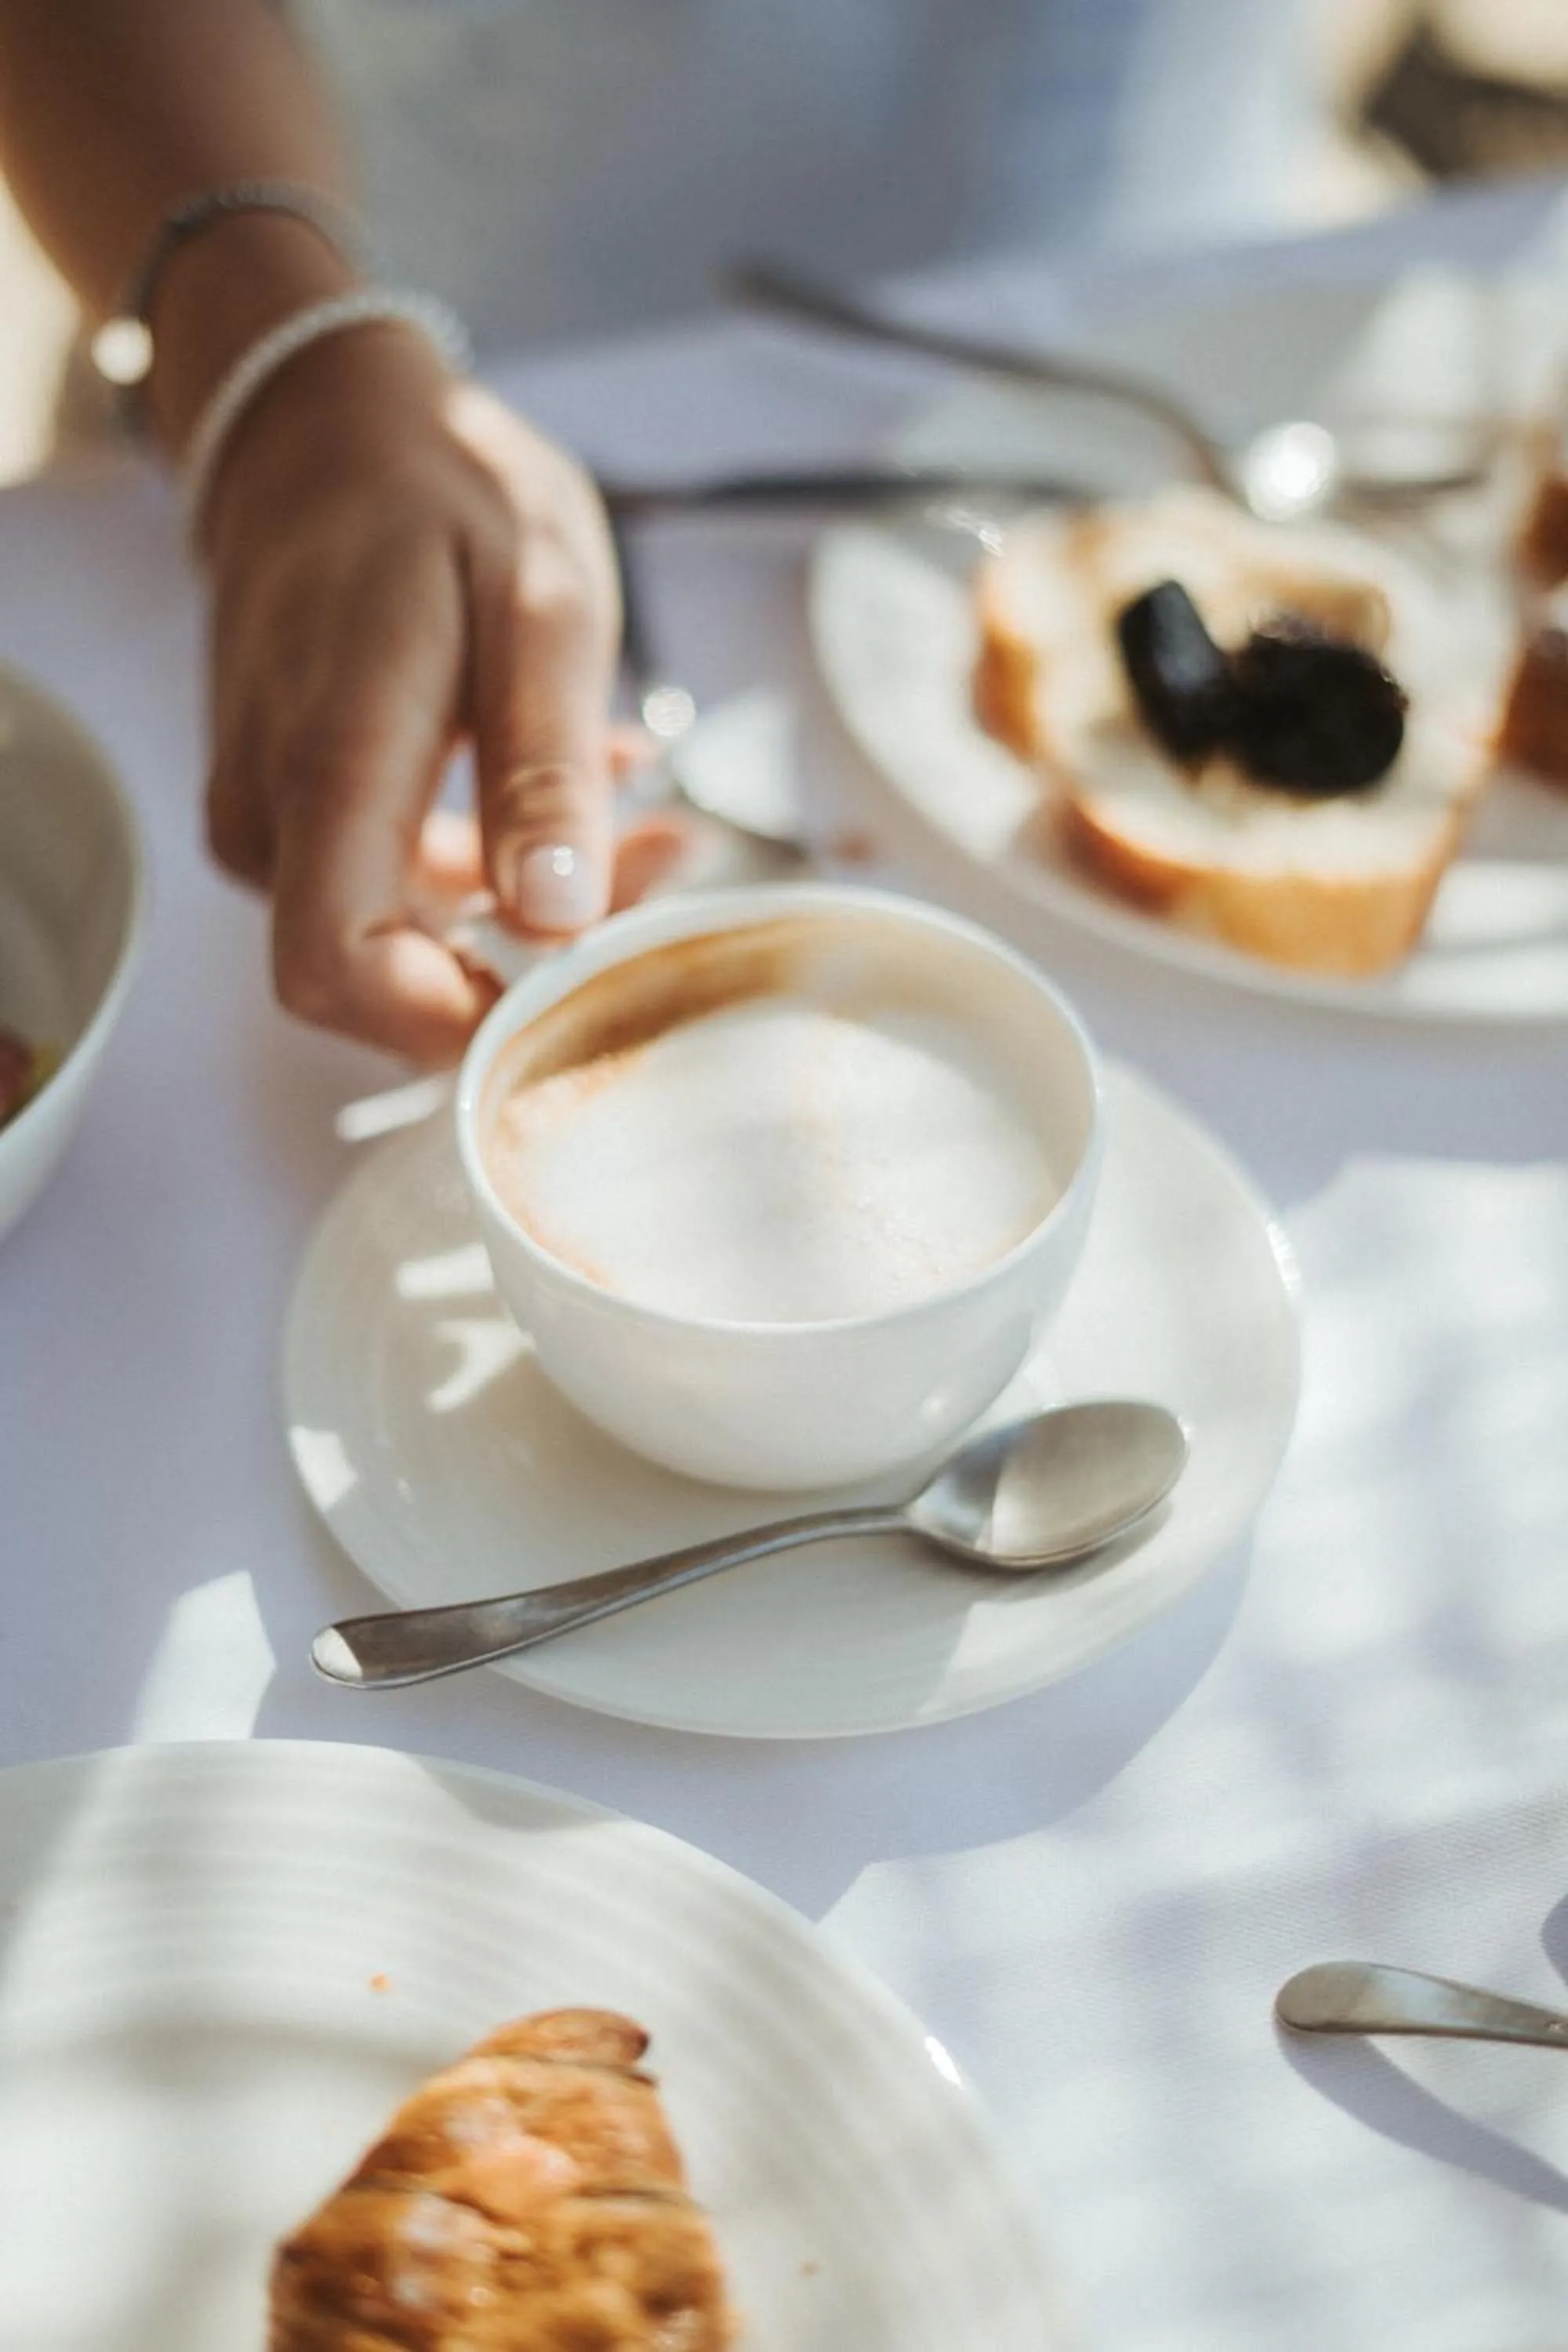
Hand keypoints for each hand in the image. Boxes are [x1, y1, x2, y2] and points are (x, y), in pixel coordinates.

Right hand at [201, 326, 677, 1060]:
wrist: (322, 415)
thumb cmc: (439, 487)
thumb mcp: (540, 606)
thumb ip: (544, 771)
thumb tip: (556, 924)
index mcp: (326, 766)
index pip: (341, 974)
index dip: (454, 1026)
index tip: (579, 993)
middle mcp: (270, 811)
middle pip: (388, 969)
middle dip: (536, 951)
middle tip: (668, 858)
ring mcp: (270, 809)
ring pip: (401, 927)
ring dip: (533, 899)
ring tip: (644, 807)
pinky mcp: (291, 799)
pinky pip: (390, 876)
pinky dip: (495, 859)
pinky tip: (577, 787)